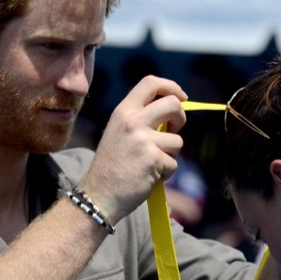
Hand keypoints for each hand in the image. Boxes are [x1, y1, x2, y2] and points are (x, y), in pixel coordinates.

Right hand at [79, 75, 186, 223]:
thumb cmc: (111, 168)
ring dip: (170, 155)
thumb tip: (172, 114)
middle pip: (173, 105)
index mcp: (123, 112)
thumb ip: (140, 120)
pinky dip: (166, 173)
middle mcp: (133, 121)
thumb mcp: (118, 133)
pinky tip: (148, 178)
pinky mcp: (153, 159)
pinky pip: (174, 164)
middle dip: (181, 118)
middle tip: (174, 131)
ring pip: (177, 141)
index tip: (181, 97)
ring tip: (151, 165)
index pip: (151, 83)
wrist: (99, 195)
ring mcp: (143, 140)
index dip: (171, 87)